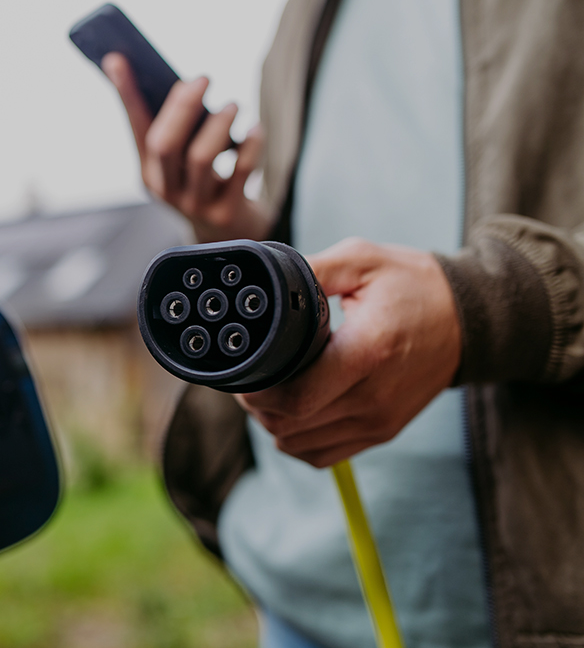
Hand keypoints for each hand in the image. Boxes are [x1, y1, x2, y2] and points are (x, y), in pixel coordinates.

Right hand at [101, 52, 269, 242]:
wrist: (229, 236)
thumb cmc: (207, 184)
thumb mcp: (185, 160)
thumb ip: (180, 128)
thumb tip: (186, 83)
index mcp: (149, 172)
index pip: (134, 127)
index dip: (126, 94)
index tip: (116, 59)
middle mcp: (167, 190)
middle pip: (165, 144)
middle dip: (183, 106)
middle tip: (203, 78)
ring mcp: (195, 204)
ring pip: (201, 157)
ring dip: (219, 123)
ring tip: (233, 106)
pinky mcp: (226, 211)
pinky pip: (240, 171)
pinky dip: (250, 144)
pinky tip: (256, 131)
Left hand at [236, 238, 461, 467]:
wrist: (473, 320)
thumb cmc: (415, 285)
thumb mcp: (362, 260)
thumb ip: (311, 271)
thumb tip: (264, 284)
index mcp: (368, 352)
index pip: (297, 397)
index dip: (258, 392)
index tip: (243, 373)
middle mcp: (374, 396)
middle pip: (291, 426)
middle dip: (257, 407)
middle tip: (247, 381)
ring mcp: (379, 420)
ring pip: (301, 446)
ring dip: (273, 424)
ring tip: (268, 393)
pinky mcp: (382, 431)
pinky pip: (322, 455)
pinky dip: (297, 440)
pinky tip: (291, 413)